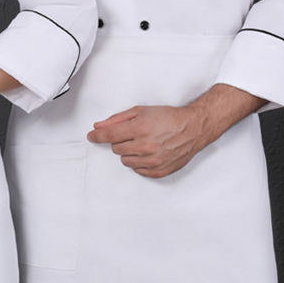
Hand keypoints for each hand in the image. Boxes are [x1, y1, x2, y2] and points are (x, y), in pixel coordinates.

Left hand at [86, 105, 207, 178]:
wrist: (192, 128)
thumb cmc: (168, 118)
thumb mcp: (141, 111)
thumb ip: (118, 119)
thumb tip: (99, 126)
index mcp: (140, 129)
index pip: (109, 136)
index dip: (97, 136)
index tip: (91, 137)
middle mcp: (146, 146)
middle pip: (116, 149)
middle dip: (120, 141)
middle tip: (133, 134)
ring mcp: (153, 160)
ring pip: (125, 161)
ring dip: (129, 153)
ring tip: (143, 143)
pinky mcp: (159, 171)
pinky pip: (138, 171)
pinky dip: (139, 163)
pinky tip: (149, 153)